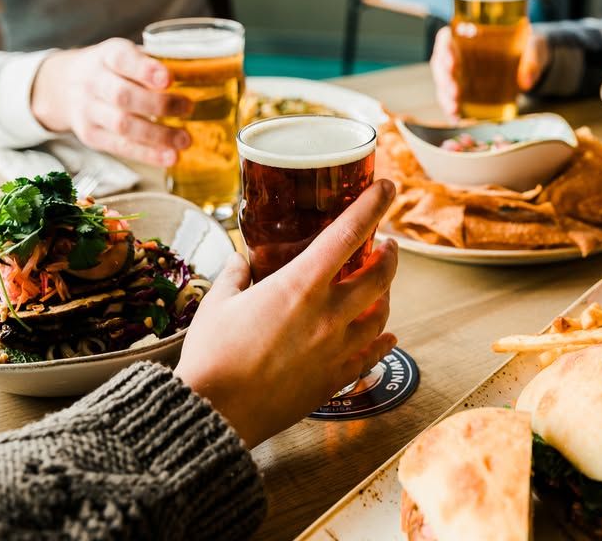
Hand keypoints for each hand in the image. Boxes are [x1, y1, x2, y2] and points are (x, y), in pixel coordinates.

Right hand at [31, 38, 191, 166]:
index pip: (123, 59)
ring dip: (157, 136)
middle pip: (123, 96)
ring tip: (185, 140)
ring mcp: (88, 110)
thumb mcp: (126, 54)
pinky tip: (168, 157)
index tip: (168, 79)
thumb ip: (155, 63)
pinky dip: (147, 154)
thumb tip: (208, 73)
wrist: (64, 85)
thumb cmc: (112, 69)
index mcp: (108, 55)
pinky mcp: (90, 135)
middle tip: (188, 108)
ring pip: (122, 125)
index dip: (145, 69)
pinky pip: (120, 147)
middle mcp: (93, 81)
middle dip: (158, 105)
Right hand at [175, 180, 399, 447]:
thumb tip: (242, 261)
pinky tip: (386, 336)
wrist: (216, 414)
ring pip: (382, 315)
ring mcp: (337, 348)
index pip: (348, 233)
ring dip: (385, 295)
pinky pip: (373, 354)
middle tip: (385, 245)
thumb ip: (235, 275)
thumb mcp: (218, 303)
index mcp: (299, 285)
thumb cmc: (212, 356)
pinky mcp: (336, 378)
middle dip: (389, 254)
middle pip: (381, 274)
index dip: (372, 205)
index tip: (386, 187)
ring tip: (379, 287)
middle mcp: (328, 314)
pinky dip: (383, 340)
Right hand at [429, 26, 548, 118]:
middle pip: (440, 64)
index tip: (452, 62)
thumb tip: (526, 82)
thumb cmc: (526, 47)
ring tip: (454, 108)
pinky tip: (456, 117)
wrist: (531, 60)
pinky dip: (451, 108)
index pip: (445, 39)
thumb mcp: (532, 47)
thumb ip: (530, 60)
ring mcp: (459, 74)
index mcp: (467, 36)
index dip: (444, 49)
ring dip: (445, 96)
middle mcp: (458, 55)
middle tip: (455, 91)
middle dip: (444, 79)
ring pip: (442, 83)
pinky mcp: (464, 91)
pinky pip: (451, 99)